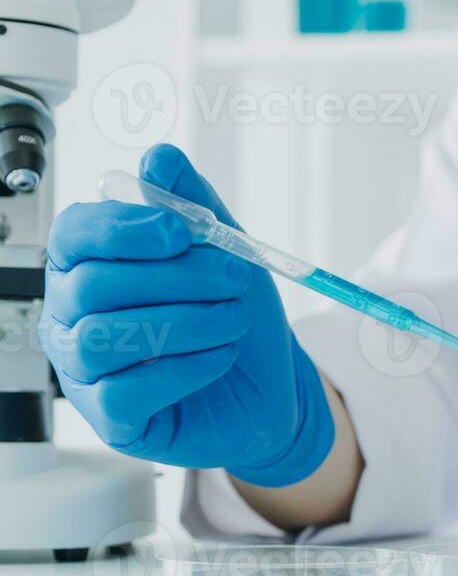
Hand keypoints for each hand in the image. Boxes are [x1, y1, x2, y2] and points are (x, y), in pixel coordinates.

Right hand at [42, 144, 334, 487]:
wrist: (269, 386)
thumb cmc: (233, 316)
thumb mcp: (225, 252)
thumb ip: (192, 205)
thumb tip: (160, 158)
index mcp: (89, 266)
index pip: (74, 235)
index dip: (122, 228)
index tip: (181, 231)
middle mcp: (72, 316)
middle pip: (93, 284)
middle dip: (176, 278)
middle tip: (234, 280)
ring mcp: (84, 370)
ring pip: (104, 337)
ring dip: (184, 323)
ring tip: (233, 321)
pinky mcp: (111, 417)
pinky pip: (125, 390)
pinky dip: (183, 368)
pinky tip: (219, 357)